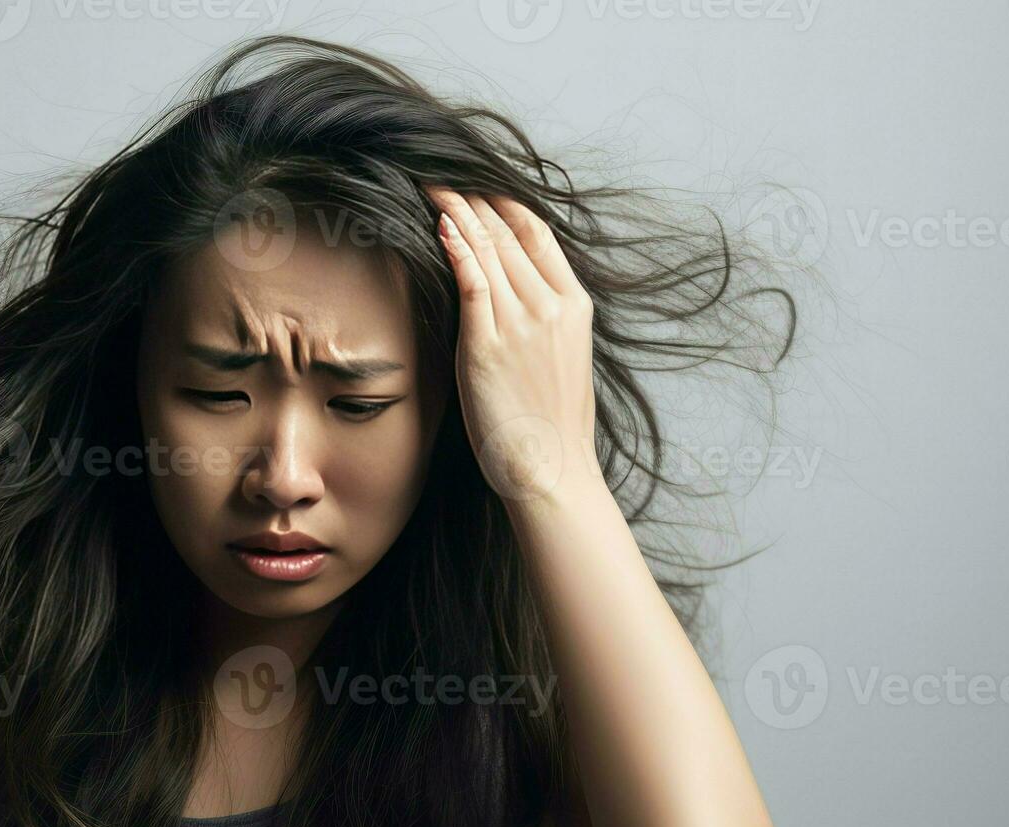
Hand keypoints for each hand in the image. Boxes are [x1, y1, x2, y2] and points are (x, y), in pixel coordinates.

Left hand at [425, 186, 601, 503]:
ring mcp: (521, 324)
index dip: (504, 205)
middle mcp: (551, 307)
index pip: (538, 235)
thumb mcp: (563, 356)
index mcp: (574, 306)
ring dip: (458, 214)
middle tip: (444, 176)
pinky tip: (442, 225)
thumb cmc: (552, 422)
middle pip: (509, 235)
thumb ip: (544, 318)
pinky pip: (473, 283)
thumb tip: (514, 293)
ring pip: (488, 251)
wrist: (553, 467)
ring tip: (434, 188)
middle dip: (474, 200)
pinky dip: (457, 248)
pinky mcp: (489, 345)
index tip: (479, 186)